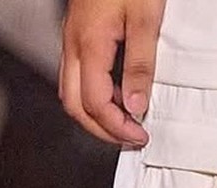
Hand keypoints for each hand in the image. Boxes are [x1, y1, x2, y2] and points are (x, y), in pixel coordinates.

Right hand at [59, 0, 164, 145]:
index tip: (142, 135)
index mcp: (89, 44)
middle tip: (132, 138)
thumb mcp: (145, 19)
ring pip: (71, 93)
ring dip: (97, 115)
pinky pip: (77, 77)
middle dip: (102, 130)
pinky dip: (96, 96)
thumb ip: (141, 66)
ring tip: (128, 122)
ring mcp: (72, 40)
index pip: (95, 104)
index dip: (117, 128)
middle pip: (74, 106)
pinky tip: (121, 94)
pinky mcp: (77, 36)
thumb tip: (137, 108)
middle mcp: (73, 45)